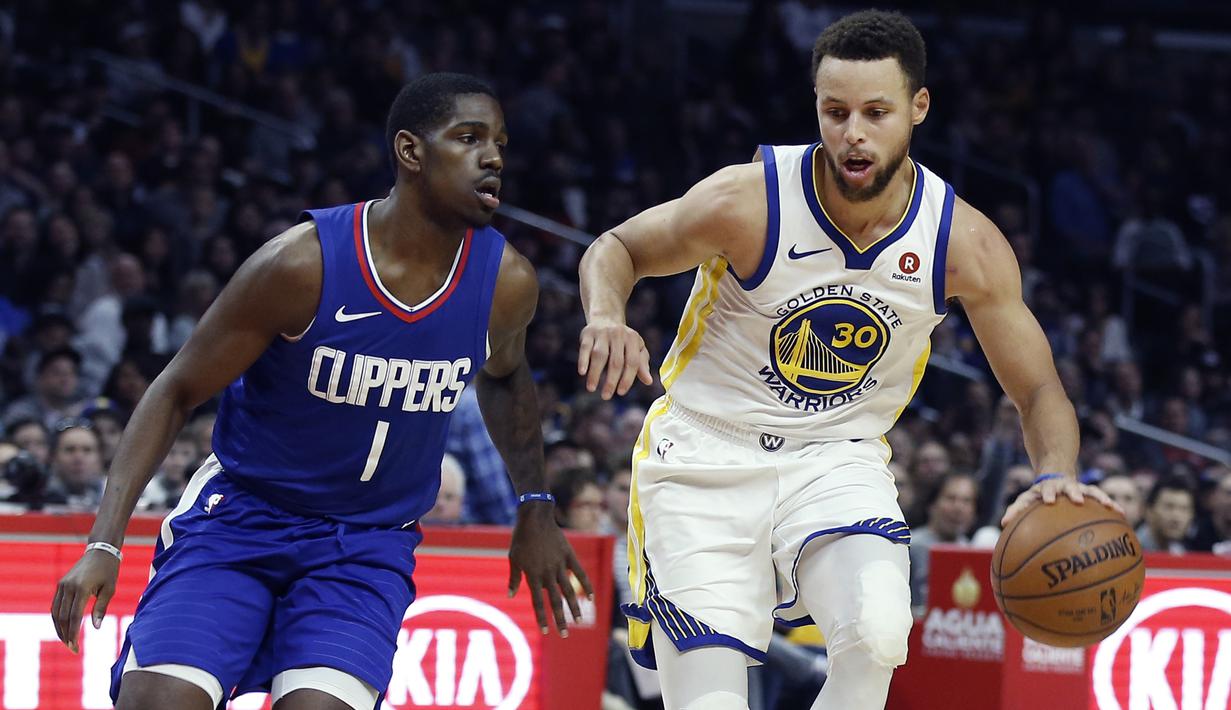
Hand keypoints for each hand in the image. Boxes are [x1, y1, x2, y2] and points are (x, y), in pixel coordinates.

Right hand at [51, 549, 120, 653]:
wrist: (100, 551)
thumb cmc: (109, 571)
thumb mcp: (110, 589)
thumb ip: (101, 608)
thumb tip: (96, 628)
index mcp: (81, 588)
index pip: (74, 616)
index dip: (73, 634)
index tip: (75, 647)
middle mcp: (68, 587)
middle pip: (62, 617)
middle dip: (66, 635)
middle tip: (72, 649)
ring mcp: (62, 585)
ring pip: (55, 613)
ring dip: (59, 628)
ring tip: (68, 641)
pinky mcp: (60, 585)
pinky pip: (56, 605)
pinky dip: (58, 618)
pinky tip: (63, 628)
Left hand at [508, 505, 594, 636]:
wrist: (535, 518)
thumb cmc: (521, 539)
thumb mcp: (513, 558)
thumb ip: (514, 578)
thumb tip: (510, 595)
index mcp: (533, 575)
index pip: (538, 602)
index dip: (542, 618)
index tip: (546, 631)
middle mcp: (547, 573)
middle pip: (555, 601)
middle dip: (560, 619)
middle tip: (565, 635)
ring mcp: (559, 565)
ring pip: (569, 590)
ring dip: (574, 608)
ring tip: (580, 621)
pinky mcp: (569, 556)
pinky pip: (580, 573)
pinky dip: (586, 586)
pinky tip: (591, 599)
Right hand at [578, 320, 652, 399]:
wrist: (606, 318)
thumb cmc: (624, 341)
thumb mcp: (636, 349)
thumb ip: (642, 365)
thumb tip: (649, 382)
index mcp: (633, 339)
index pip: (632, 362)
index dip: (627, 379)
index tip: (621, 392)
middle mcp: (618, 334)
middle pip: (616, 361)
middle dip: (611, 381)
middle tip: (606, 396)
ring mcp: (602, 333)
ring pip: (599, 355)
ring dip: (595, 373)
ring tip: (591, 388)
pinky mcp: (588, 333)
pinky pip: (585, 348)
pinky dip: (583, 360)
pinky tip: (582, 373)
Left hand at [1001, 476, 1123, 527]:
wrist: (1054, 472)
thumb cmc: (1039, 494)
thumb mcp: (1026, 500)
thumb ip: (1015, 511)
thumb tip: (1002, 524)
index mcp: (1043, 490)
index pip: (1039, 493)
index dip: (1045, 496)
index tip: (1048, 502)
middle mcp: (1060, 487)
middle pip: (1066, 487)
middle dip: (1071, 492)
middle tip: (1077, 499)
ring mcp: (1076, 487)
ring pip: (1087, 489)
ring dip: (1096, 496)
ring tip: (1108, 504)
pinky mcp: (1088, 490)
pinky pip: (1100, 497)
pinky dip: (1110, 504)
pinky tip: (1122, 513)